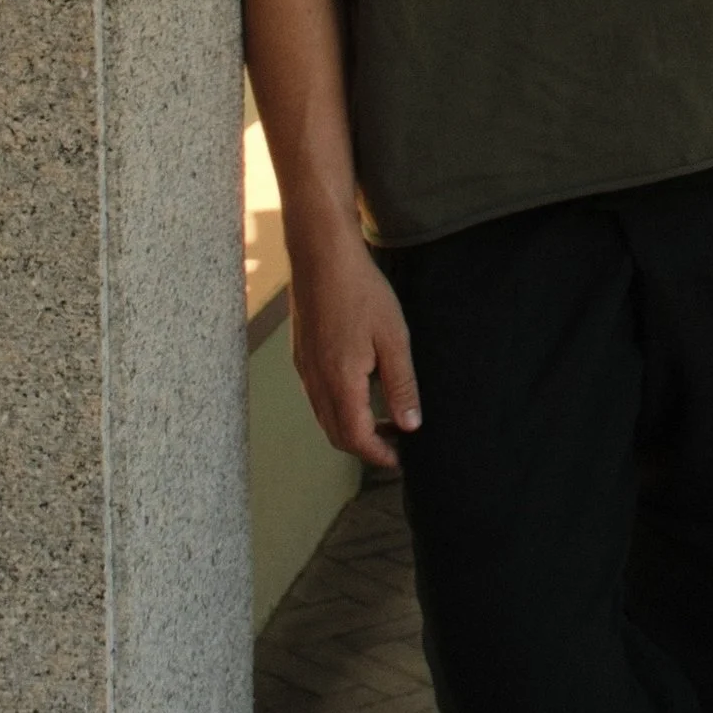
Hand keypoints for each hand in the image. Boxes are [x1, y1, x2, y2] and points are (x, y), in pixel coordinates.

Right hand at [289, 229, 420, 467]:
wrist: (321, 254)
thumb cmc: (361, 291)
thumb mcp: (393, 338)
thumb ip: (401, 385)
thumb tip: (411, 425)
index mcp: (340, 381)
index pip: (355, 438)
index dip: (378, 454)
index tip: (400, 459)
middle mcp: (315, 381)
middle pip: (336, 434)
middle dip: (365, 446)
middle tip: (395, 442)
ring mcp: (304, 368)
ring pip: (325, 416)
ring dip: (351, 427)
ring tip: (383, 418)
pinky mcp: (301, 354)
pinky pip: (317, 396)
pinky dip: (339, 407)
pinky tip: (361, 389)